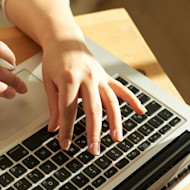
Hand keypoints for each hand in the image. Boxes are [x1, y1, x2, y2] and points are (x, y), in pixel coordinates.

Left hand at [41, 38, 145, 154]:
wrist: (65, 39)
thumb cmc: (55, 60)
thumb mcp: (48, 82)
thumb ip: (54, 106)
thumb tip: (54, 128)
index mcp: (69, 79)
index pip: (68, 110)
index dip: (66, 129)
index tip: (65, 144)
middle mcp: (88, 78)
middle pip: (93, 110)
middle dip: (94, 132)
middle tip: (94, 149)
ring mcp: (100, 77)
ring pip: (111, 102)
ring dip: (115, 122)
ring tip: (117, 138)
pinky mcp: (106, 76)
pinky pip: (122, 89)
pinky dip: (133, 100)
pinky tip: (141, 111)